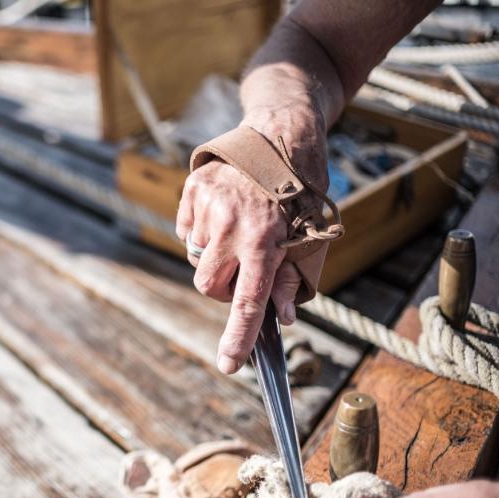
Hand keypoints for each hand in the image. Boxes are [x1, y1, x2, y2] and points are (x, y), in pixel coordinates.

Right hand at [176, 109, 326, 374]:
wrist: (282, 132)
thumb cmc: (302, 188)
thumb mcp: (310, 235)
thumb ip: (293, 279)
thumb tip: (281, 318)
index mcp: (265, 240)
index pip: (248, 301)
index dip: (239, 337)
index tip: (228, 364)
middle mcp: (232, 225)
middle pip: (208, 285)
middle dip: (222, 287)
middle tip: (242, 269)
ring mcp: (208, 206)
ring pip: (197, 257)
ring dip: (215, 254)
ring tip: (239, 226)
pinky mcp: (193, 190)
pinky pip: (188, 231)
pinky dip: (202, 231)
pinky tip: (224, 212)